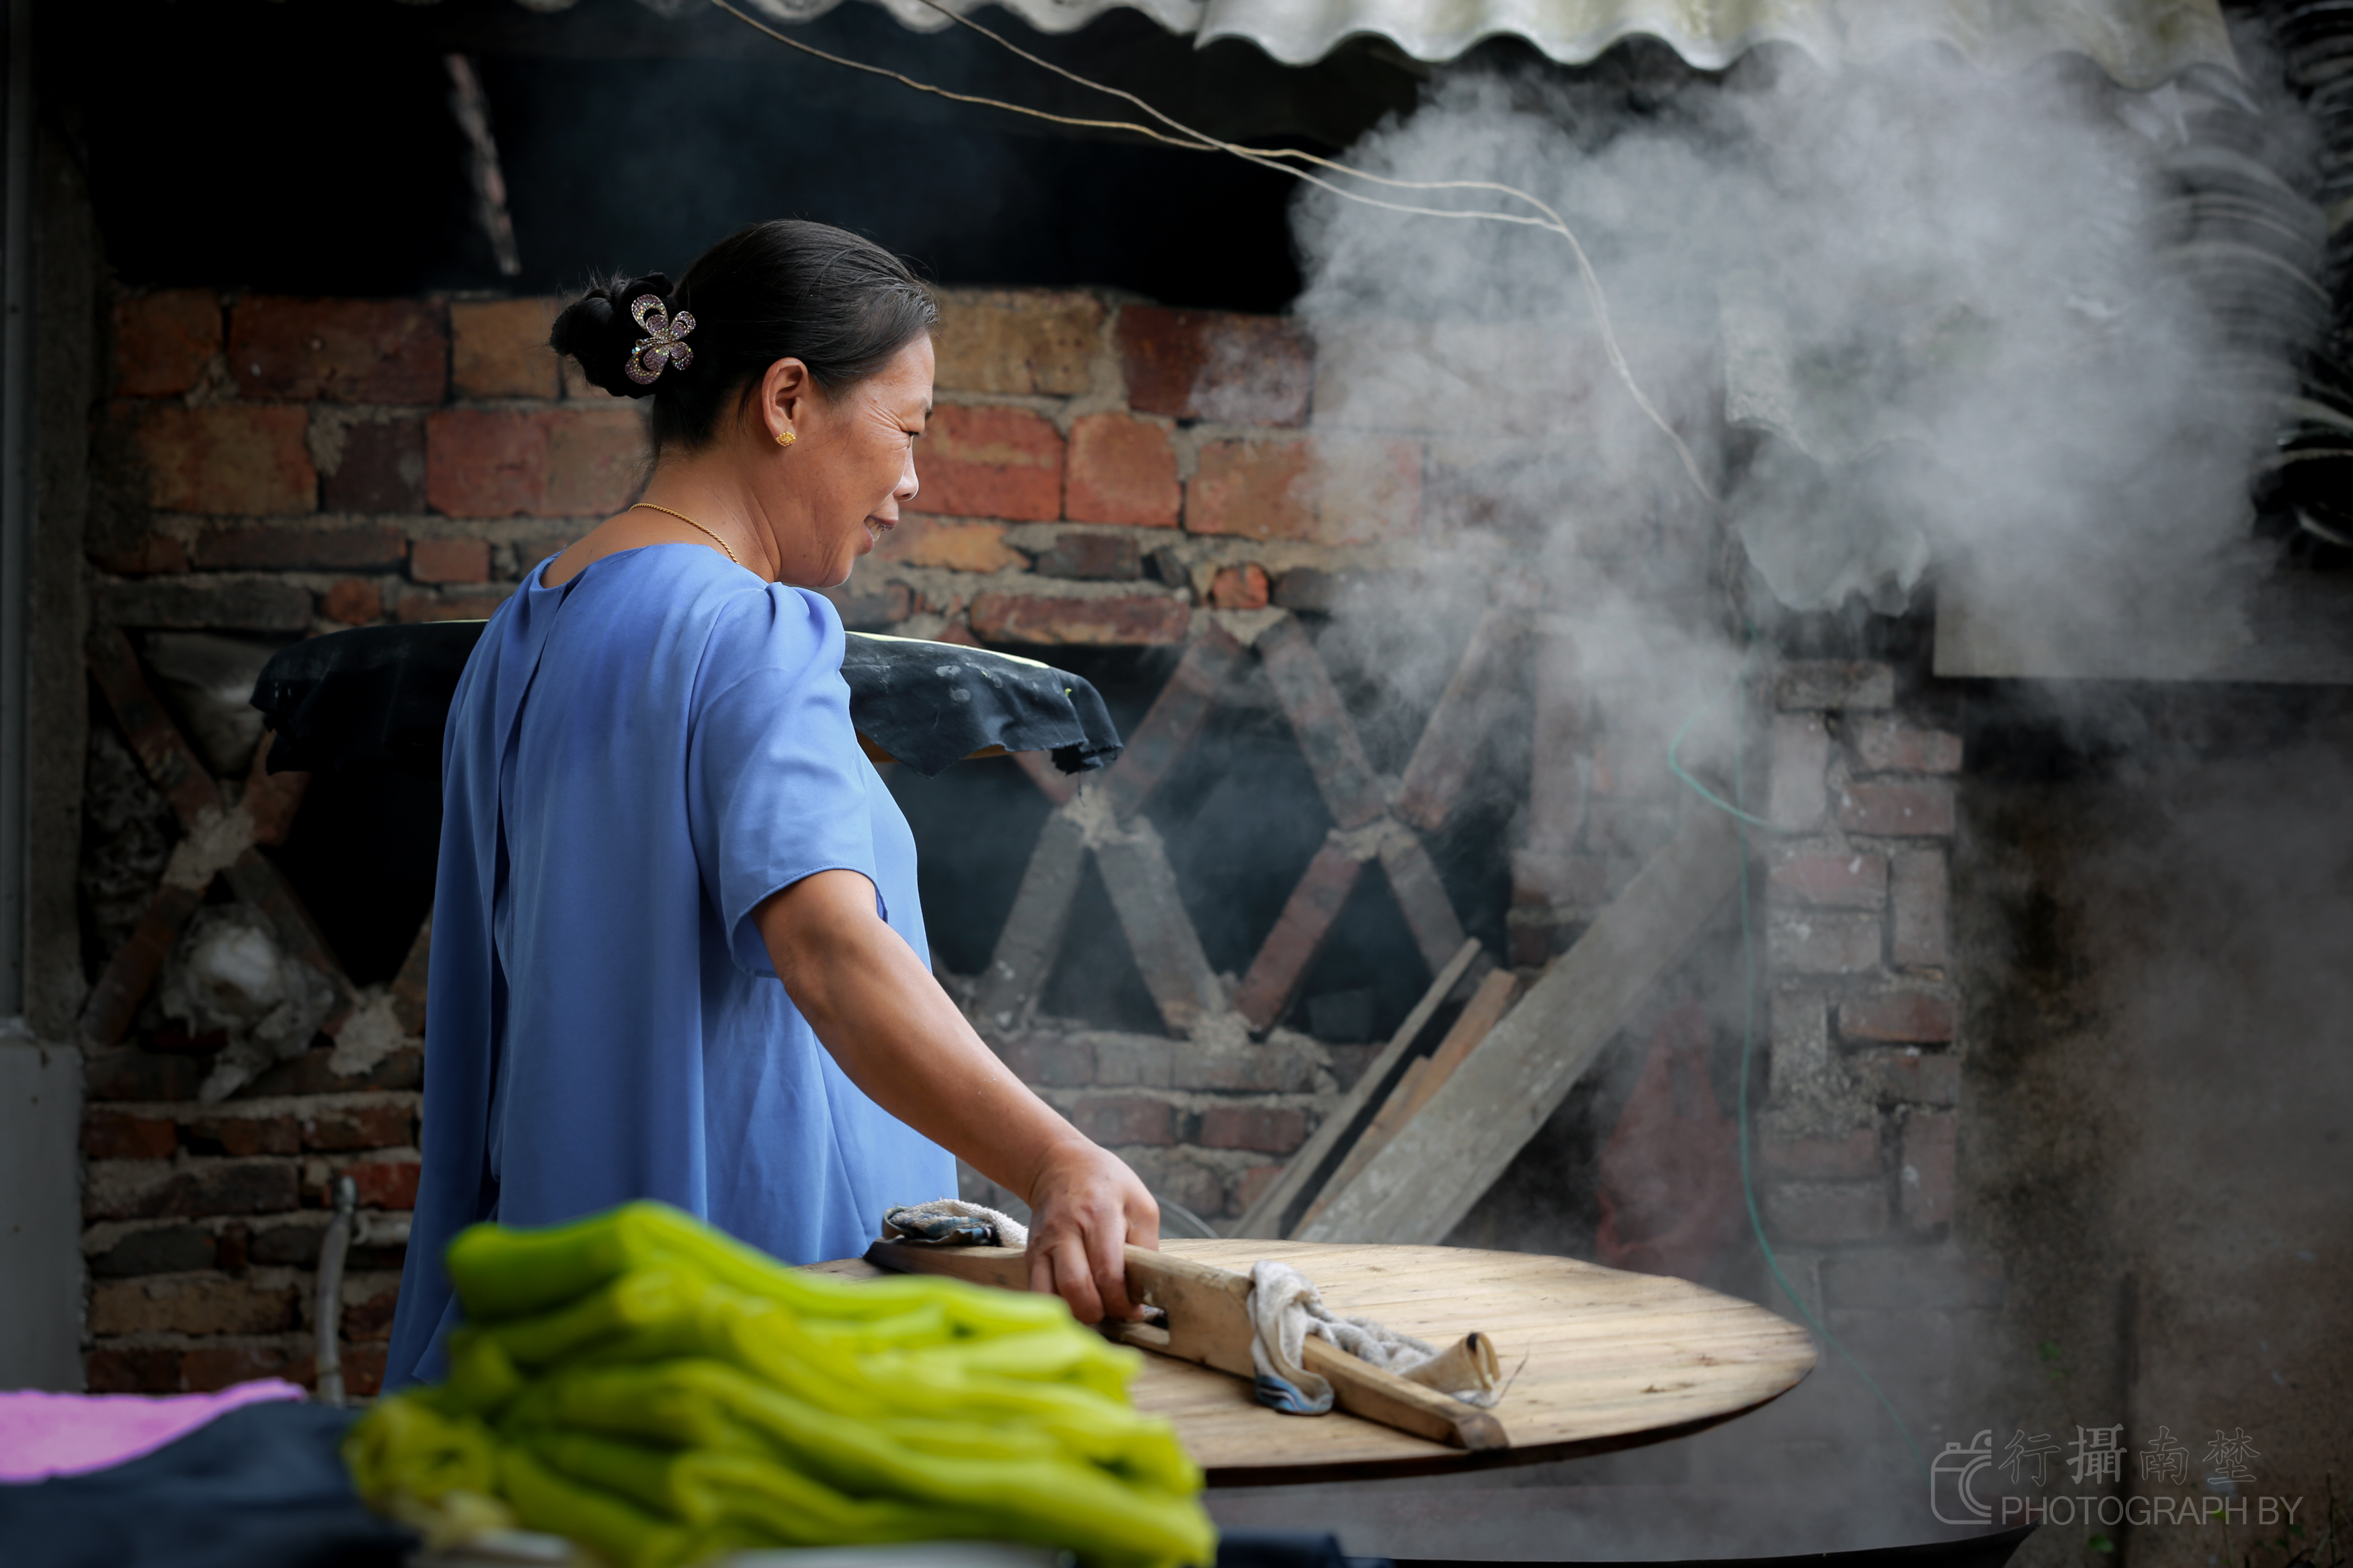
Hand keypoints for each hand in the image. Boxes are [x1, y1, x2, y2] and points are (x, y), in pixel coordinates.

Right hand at [1021, 1140, 1159, 1324]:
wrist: (1059, 1164)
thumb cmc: (1106, 1183)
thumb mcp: (1140, 1203)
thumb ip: (1147, 1244)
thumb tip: (1145, 1287)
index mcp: (1099, 1215)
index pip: (1108, 1272)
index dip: (1122, 1301)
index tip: (1134, 1310)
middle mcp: (1066, 1229)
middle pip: (1076, 1288)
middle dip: (1099, 1313)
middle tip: (1114, 1312)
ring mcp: (1043, 1243)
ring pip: (1051, 1295)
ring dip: (1075, 1313)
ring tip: (1095, 1309)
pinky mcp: (1030, 1254)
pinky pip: (1037, 1292)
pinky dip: (1057, 1307)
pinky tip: (1075, 1303)